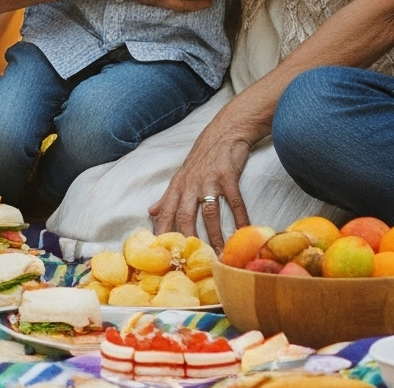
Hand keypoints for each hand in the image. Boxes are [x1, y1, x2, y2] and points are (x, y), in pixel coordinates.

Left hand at [149, 102, 263, 247]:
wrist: (225, 131)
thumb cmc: (202, 157)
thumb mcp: (181, 174)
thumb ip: (167, 196)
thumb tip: (150, 212)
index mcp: (178, 185)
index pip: (166, 211)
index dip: (162, 231)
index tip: (161, 252)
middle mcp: (191, 183)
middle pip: (185, 215)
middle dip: (187, 238)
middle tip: (191, 261)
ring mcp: (209, 180)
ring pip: (210, 213)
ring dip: (215, 236)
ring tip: (219, 255)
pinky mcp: (228, 176)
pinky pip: (234, 203)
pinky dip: (240, 219)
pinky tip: (243, 233)